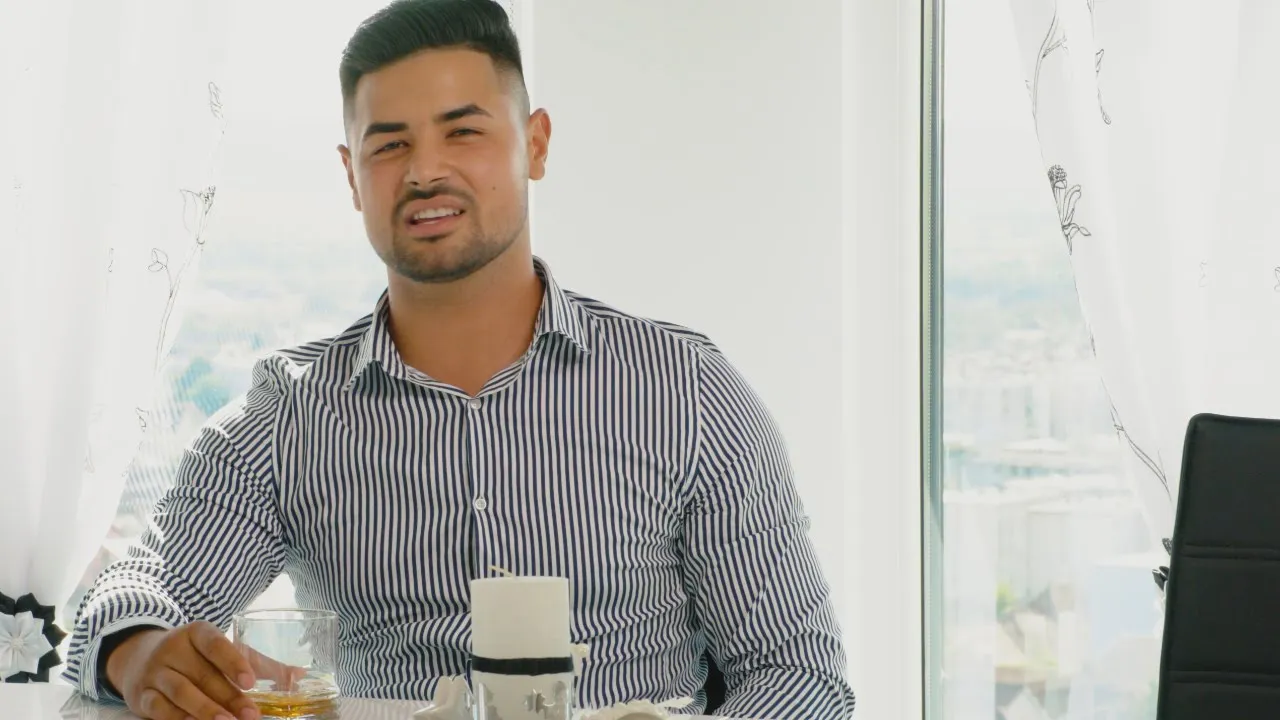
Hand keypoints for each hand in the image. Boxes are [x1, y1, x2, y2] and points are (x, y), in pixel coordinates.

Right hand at [105, 621, 302, 719]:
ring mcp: (155, 672)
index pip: (215, 644)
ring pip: (180, 692)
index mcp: (197, 632)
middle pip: (202, 674)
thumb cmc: (195, 657)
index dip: (233, 662)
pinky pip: (159, 709)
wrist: (139, 658)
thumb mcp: (222, 652)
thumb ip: (258, 664)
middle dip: (228, 697)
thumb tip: (299, 676)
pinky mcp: (142, 695)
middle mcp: (173, 649)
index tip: (250, 682)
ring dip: (205, 710)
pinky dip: (178, 719)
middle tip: (251, 715)